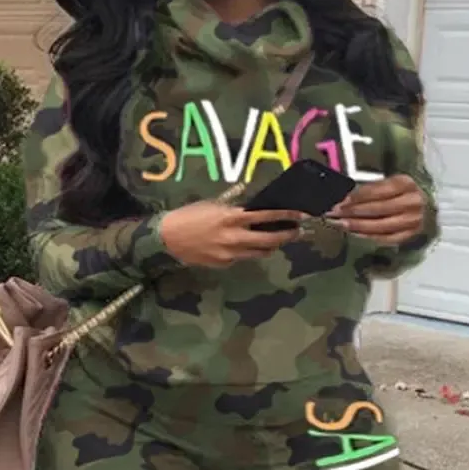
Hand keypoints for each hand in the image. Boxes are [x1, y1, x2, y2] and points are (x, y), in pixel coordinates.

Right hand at [160, 202, 303, 267]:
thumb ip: (235, 206)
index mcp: (231, 217)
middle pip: (269, 240)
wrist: (168, 237)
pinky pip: (244, 258)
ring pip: (260, 253)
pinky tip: (250, 246)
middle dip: (286, 236)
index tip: (300, 214)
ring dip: (272, 246)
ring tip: (278, 240)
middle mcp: (234, 237)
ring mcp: (230, 254)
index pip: (266, 216)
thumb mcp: (213, 205)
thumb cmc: (190, 215)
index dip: (286, 216)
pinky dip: (250, 251)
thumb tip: (255, 207)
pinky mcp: (224, 264)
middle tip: (297, 231)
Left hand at [327, 175, 425, 245]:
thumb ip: (372, 189)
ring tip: (341, 225)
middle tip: (335, 215)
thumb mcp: (391, 183)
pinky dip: (368, 236)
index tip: (340, 202)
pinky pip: (385, 238)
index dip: (357, 197)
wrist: (427, 207)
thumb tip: (345, 200)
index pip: (377, 191)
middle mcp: (412, 202)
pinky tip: (354, 234)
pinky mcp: (410, 235)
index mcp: (406, 183)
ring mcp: (412, 221)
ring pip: (380, 226)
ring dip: (357, 226)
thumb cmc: (403, 193)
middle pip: (377, 209)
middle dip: (353, 212)